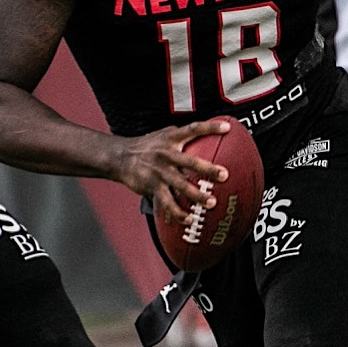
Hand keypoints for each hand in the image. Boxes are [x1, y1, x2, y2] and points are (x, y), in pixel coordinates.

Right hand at [115, 119, 232, 223]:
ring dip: (197, 195)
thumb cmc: (147, 146)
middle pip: (190, 162)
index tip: (227, 128)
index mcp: (171, 139)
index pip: (193, 129)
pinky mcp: (152, 186)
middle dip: (208, 169)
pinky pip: (167, 202)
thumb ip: (182, 135)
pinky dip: (178, 212)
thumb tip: (207, 133)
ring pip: (181, 185)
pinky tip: (189, 219)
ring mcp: (159, 171)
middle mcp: (166, 154)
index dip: (210, 127)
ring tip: (211, 203)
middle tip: (224, 175)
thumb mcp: (164, 135)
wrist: (120, 157)